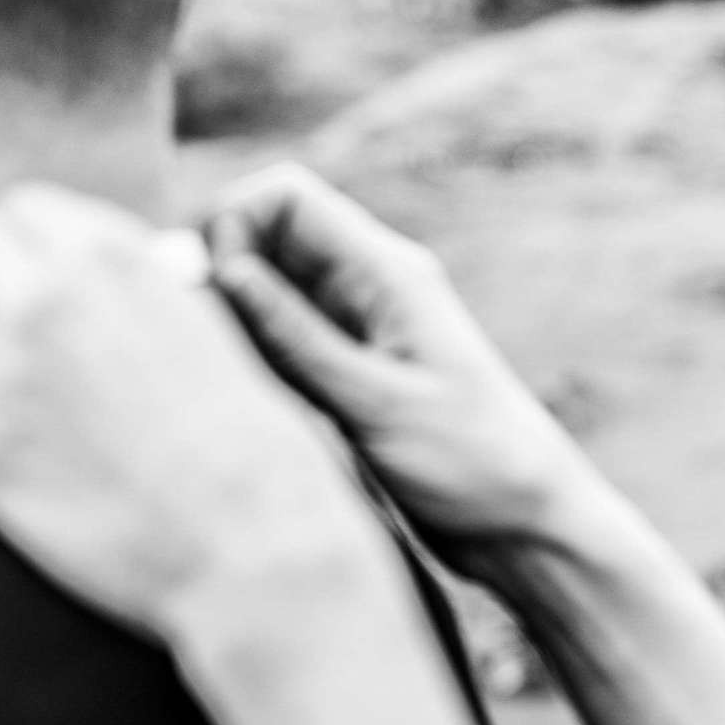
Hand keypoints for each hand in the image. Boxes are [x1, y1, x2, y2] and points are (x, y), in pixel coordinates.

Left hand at [0, 181, 391, 643]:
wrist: (243, 537)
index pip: (22, 206)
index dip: (21, 246)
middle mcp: (47, 291)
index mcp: (111, 255)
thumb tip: (89, 278)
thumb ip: (137, 285)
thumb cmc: (243, 443)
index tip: (28, 280)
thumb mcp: (201, 325)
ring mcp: (2, 360)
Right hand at [207, 163, 603, 556]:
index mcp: (385, 273)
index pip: (285, 196)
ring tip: (222, 383)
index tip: (215, 294)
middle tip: (200, 347)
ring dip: (229, 324)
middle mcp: (364, 289)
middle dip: (219, 275)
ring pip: (263, 293)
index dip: (233, 224)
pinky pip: (276, 343)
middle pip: (264, 239)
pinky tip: (246, 407)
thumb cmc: (472, 465)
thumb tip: (224, 271)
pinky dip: (249, 360)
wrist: (524, 528)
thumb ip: (296, 338)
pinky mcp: (343, 374)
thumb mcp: (377, 402)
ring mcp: (352, 330)